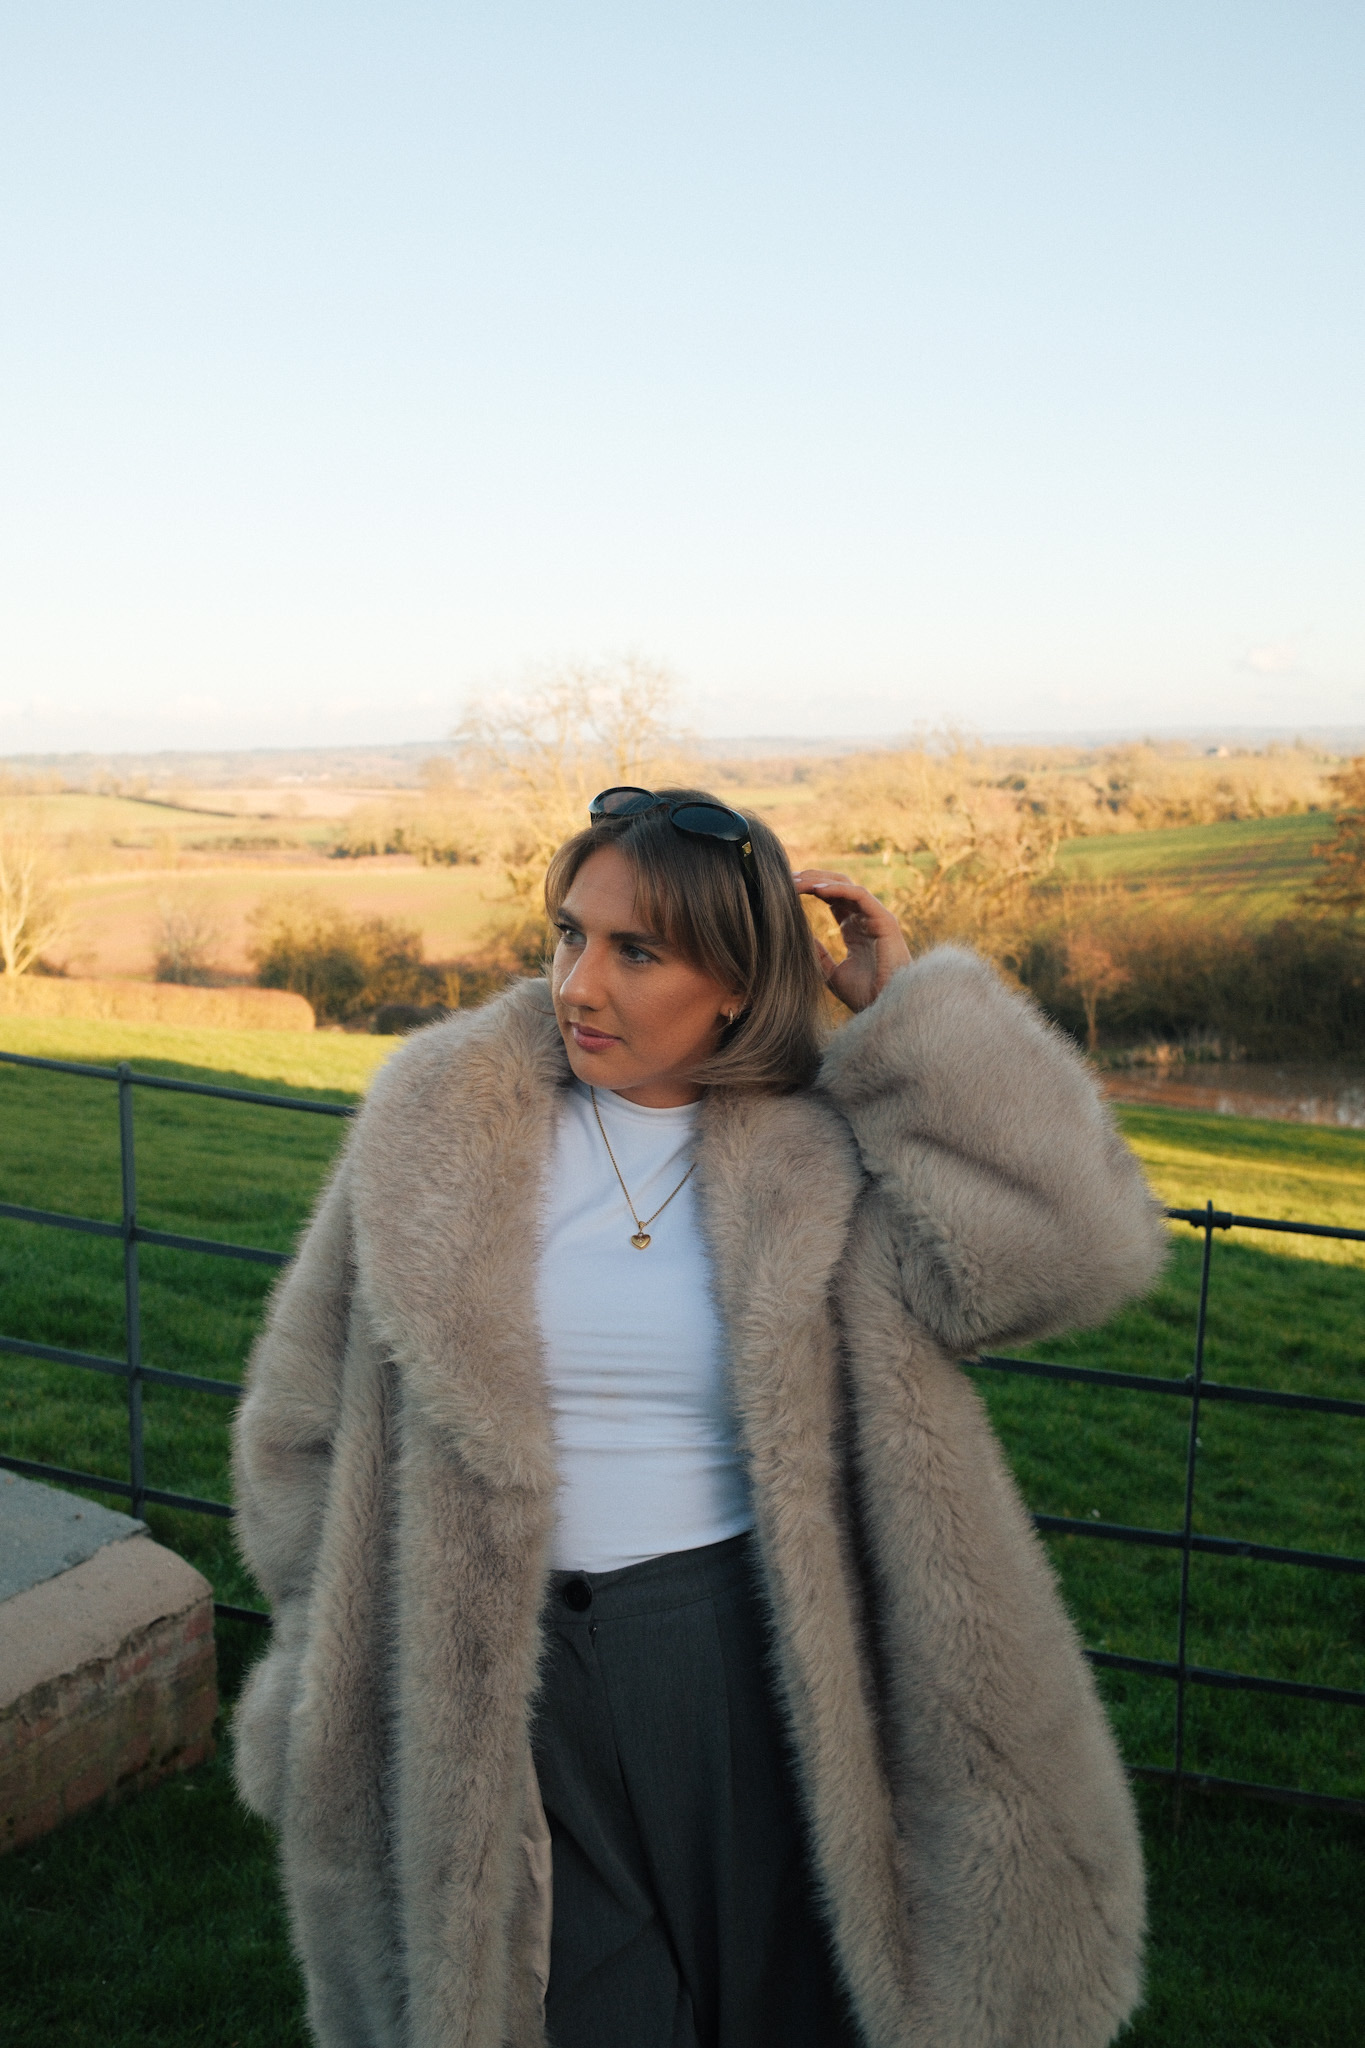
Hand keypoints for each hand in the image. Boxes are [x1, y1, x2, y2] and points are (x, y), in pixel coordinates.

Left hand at [793, 870, 911, 1013]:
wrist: (885, 1008)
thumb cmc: (864, 996)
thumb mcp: (830, 972)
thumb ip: (818, 954)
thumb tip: (800, 937)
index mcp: (854, 929)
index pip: (831, 898)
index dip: (809, 889)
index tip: (784, 888)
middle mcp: (865, 919)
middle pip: (837, 886)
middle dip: (812, 879)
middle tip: (786, 878)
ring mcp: (875, 917)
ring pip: (847, 885)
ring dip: (820, 880)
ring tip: (797, 881)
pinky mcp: (884, 920)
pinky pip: (859, 894)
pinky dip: (838, 889)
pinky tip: (817, 889)